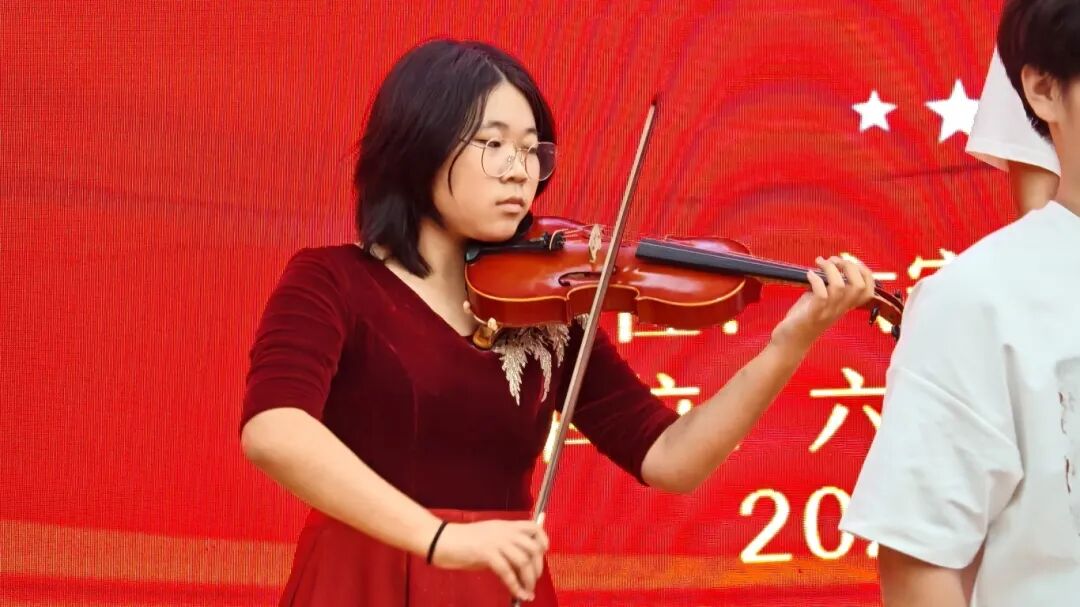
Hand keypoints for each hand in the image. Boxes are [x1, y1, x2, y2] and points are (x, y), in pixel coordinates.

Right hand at [428, 519, 549, 601]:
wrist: (441, 540)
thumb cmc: (462, 542)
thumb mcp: (489, 539)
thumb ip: (505, 546)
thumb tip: (520, 564)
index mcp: (505, 526)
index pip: (533, 527)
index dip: (543, 541)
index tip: (543, 555)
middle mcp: (504, 532)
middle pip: (533, 547)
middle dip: (538, 567)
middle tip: (533, 581)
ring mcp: (496, 542)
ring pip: (523, 561)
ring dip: (528, 580)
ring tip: (527, 591)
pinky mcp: (486, 554)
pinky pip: (507, 572)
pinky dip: (515, 586)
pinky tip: (517, 594)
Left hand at [771, 255, 874, 350]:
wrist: (789, 342)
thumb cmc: (803, 319)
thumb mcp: (819, 300)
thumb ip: (826, 287)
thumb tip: (826, 268)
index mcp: (844, 306)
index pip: (868, 290)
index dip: (865, 272)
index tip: (851, 260)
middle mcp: (840, 309)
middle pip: (859, 286)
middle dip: (849, 266)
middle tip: (833, 260)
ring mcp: (827, 312)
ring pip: (841, 287)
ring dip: (830, 269)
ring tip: (820, 262)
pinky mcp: (813, 314)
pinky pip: (822, 295)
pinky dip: (816, 280)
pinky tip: (808, 274)